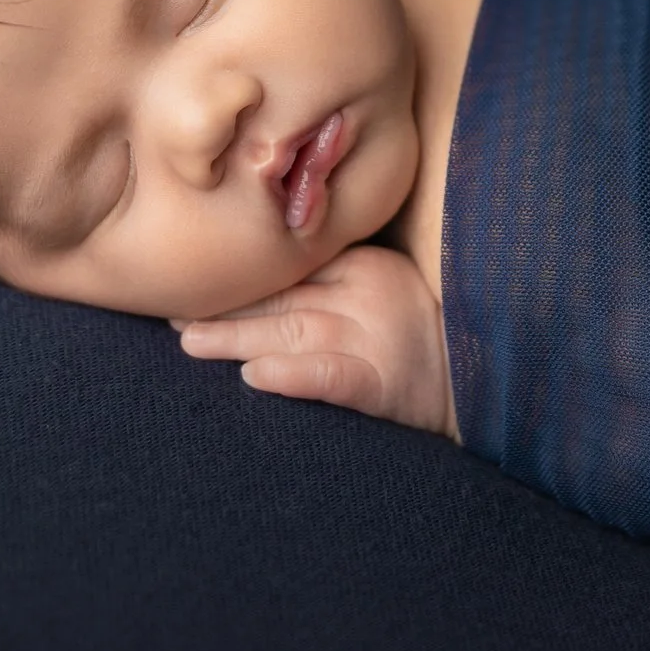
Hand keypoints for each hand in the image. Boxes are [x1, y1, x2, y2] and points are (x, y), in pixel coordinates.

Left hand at [171, 243, 456, 439]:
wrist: (477, 384)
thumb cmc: (424, 338)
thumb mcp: (384, 289)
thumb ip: (336, 279)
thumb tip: (263, 281)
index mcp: (367, 266)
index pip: (293, 270)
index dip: (243, 279)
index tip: (198, 283)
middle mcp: (367, 296)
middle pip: (282, 299)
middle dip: (225, 308)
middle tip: (172, 313)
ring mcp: (374, 340)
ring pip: (292, 332)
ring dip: (236, 339)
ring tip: (189, 343)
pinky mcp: (380, 384)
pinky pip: (330, 377)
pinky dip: (292, 375)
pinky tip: (256, 377)